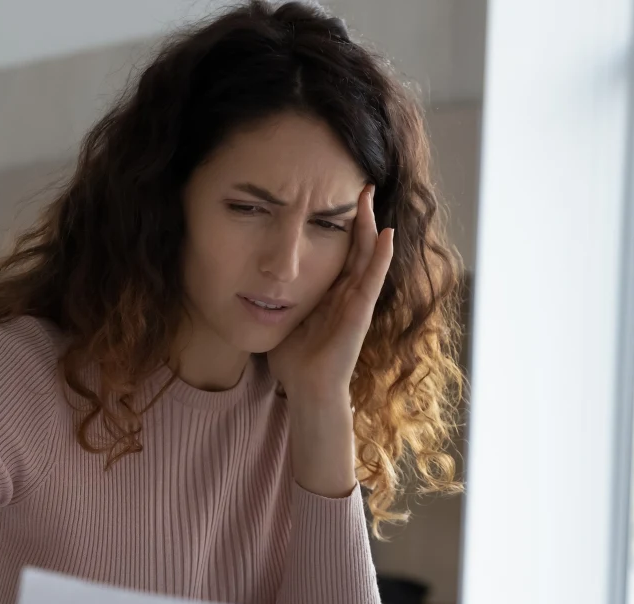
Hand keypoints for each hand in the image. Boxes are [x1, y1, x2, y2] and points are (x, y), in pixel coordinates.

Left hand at [267, 184, 394, 404]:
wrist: (308, 389)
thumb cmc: (295, 362)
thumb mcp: (282, 318)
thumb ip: (274, 300)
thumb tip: (248, 282)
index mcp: (330, 293)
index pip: (339, 251)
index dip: (339, 224)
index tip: (334, 196)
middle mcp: (347, 293)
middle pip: (356, 246)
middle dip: (358, 215)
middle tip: (360, 184)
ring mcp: (356, 302)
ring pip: (367, 256)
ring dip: (370, 225)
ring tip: (370, 197)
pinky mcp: (360, 313)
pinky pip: (372, 280)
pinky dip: (381, 257)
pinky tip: (386, 234)